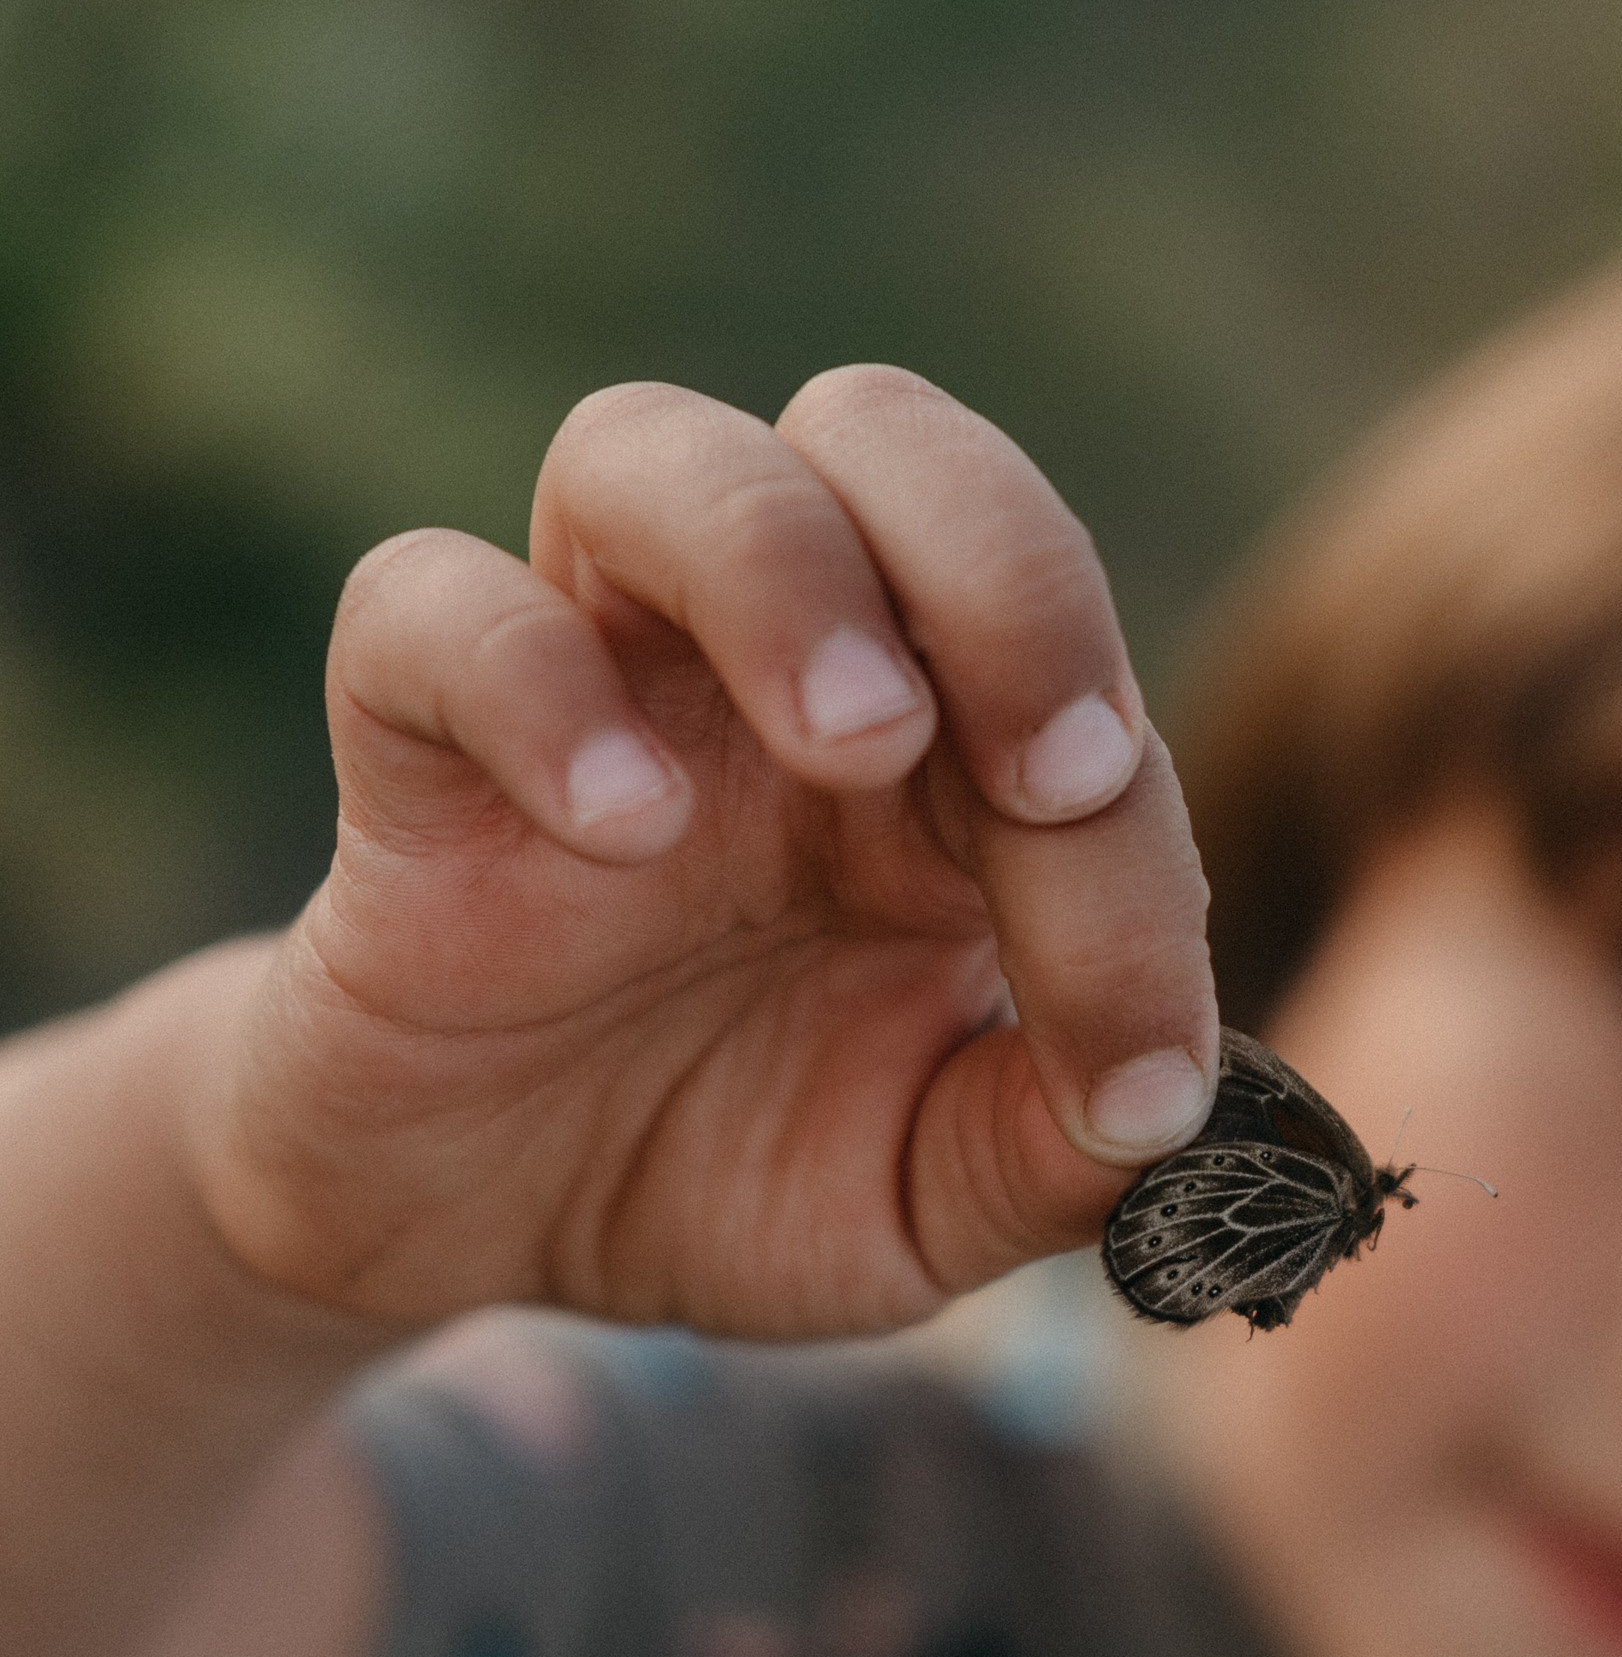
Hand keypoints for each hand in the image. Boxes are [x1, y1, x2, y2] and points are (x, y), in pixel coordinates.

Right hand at [193, 372, 1216, 1338]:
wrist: (473, 1226)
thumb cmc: (720, 1160)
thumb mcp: (919, 1197)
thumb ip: (1045, 1153)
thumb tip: (1177, 1120)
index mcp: (936, 736)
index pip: (1064, 677)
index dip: (1136, 853)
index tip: (1135, 1075)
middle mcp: (765, 654)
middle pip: (884, 431)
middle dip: (1006, 566)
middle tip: (1053, 775)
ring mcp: (589, 670)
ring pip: (646, 445)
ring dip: (781, 564)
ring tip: (856, 746)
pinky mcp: (409, 741)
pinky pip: (420, 604)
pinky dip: (527, 679)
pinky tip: (619, 829)